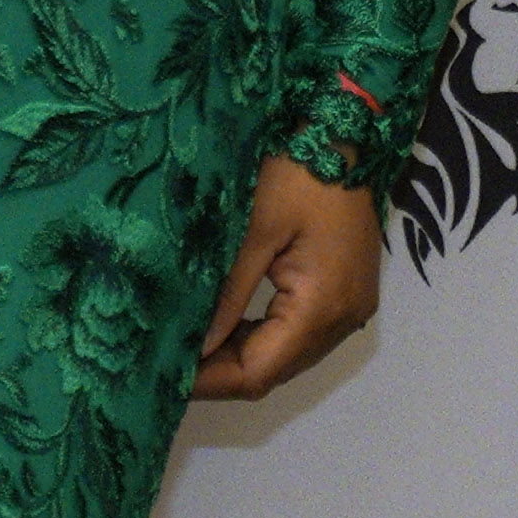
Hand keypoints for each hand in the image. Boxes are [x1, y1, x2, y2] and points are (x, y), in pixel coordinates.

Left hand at [192, 157, 381, 398]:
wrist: (345, 135)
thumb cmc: (296, 173)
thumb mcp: (253, 231)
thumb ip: (227, 296)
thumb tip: (194, 349)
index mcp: (321, 307)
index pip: (260, 370)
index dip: (212, 381)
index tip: (167, 380)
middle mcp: (343, 320)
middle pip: (276, 370)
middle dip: (222, 374)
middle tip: (169, 365)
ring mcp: (349, 310)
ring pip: (288, 357)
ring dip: (241, 358)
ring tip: (190, 350)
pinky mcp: (346, 296)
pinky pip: (300, 335)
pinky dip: (263, 339)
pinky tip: (227, 329)